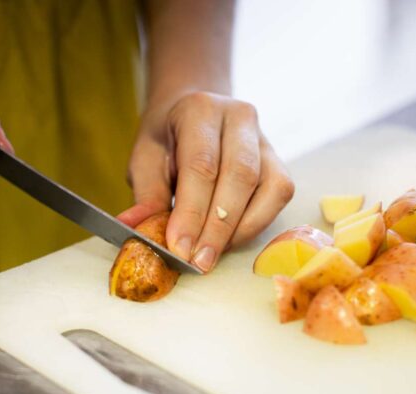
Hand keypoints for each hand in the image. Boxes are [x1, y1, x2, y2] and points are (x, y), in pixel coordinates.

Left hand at [119, 92, 293, 271]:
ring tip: (212, 254)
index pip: (201, 165)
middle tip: (198, 262)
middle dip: (218, 227)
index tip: (179, 248)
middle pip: (240, 176)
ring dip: (241, 229)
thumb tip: (136, 229)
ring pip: (269, 188)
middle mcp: (239, 117)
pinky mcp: (278, 160)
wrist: (192, 111)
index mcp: (199, 110)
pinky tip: (231, 239)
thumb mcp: (145, 158)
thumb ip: (147, 194)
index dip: (192, 212)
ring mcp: (264, 138)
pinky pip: (279, 195)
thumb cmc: (167, 138)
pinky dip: (257, 223)